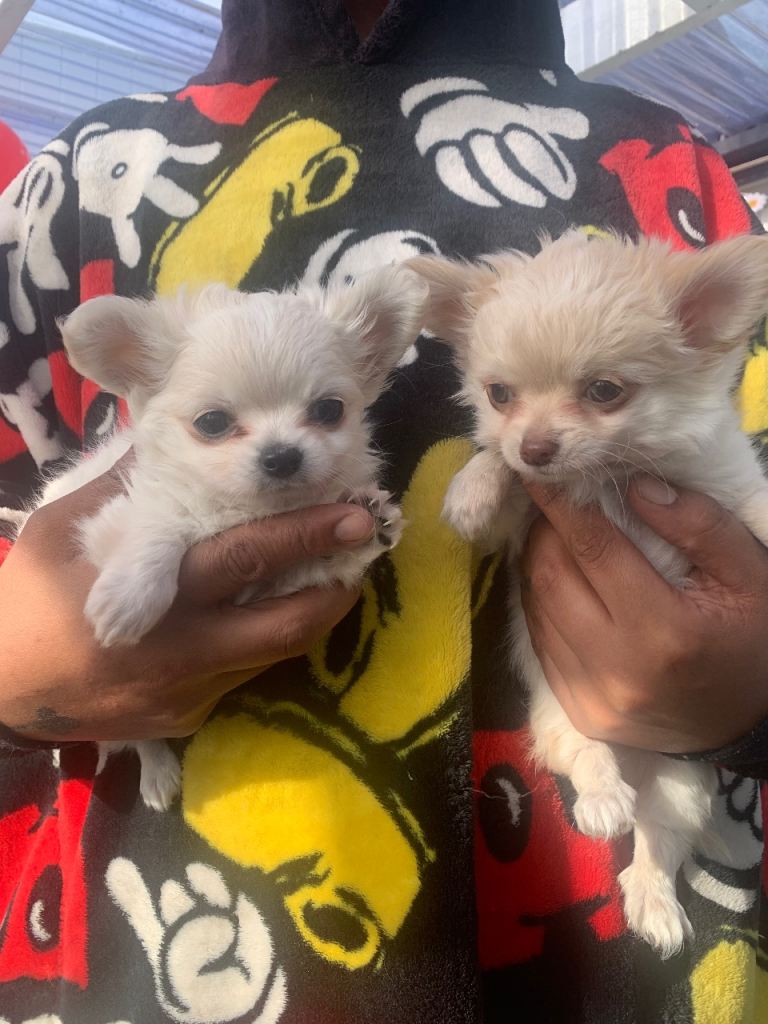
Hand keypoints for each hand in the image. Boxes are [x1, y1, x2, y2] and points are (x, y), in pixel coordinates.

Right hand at [0, 462, 372, 742]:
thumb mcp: (57, 533)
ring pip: (275, 655)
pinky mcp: (189, 720)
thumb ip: (121, 492)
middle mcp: (182, 654)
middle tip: (367, 549)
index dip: (305, 537)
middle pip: (285, 626)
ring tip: (334, 571)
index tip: (356, 516)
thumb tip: (169, 446)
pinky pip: (245, 674)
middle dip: (337, 587)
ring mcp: (189, 695)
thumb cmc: (24, 604)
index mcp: (151, 599)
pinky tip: (271, 609)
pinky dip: (267, 639)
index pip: (244, 561)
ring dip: (311, 613)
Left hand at [520, 477, 767, 752]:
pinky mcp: (579, 713)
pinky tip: (559, 582)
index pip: (593, 549)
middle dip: (543, 530)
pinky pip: (540, 644)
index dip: (560, 505)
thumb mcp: (749, 575)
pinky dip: (541, 604)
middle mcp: (618, 670)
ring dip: (537, 564)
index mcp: (665, 631)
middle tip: (554, 503)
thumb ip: (699, 525)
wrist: (748, 725)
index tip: (539, 471)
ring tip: (554, 536)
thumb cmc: (753, 639)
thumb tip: (635, 486)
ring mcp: (592, 698)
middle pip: (550, 577)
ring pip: (536, 610)